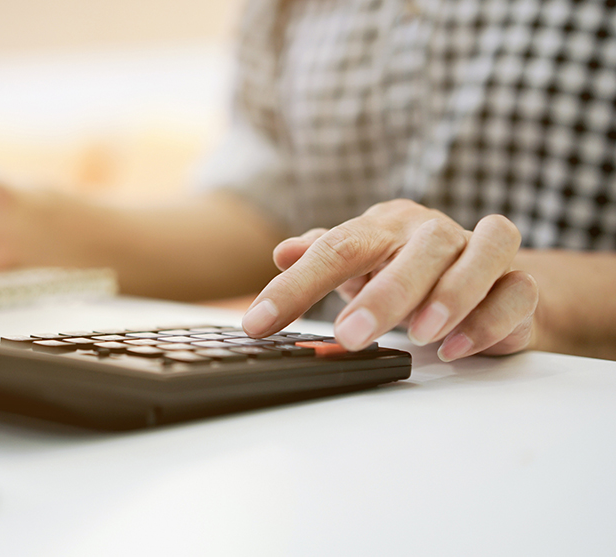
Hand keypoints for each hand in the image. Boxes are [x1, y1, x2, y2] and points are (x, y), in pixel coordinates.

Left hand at [241, 199, 538, 360]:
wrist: (485, 277)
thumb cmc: (407, 269)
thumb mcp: (359, 263)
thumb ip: (322, 257)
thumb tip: (282, 252)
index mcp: (386, 227)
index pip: (337, 247)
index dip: (294, 287)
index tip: (259, 324)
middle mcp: (434, 232)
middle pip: (417, 248)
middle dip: (384, 294)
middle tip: (350, 336)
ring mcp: (482, 253)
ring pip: (481, 254)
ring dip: (451, 295)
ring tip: (420, 335)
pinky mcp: (520, 283)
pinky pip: (518, 292)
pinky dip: (490, 319)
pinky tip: (458, 346)